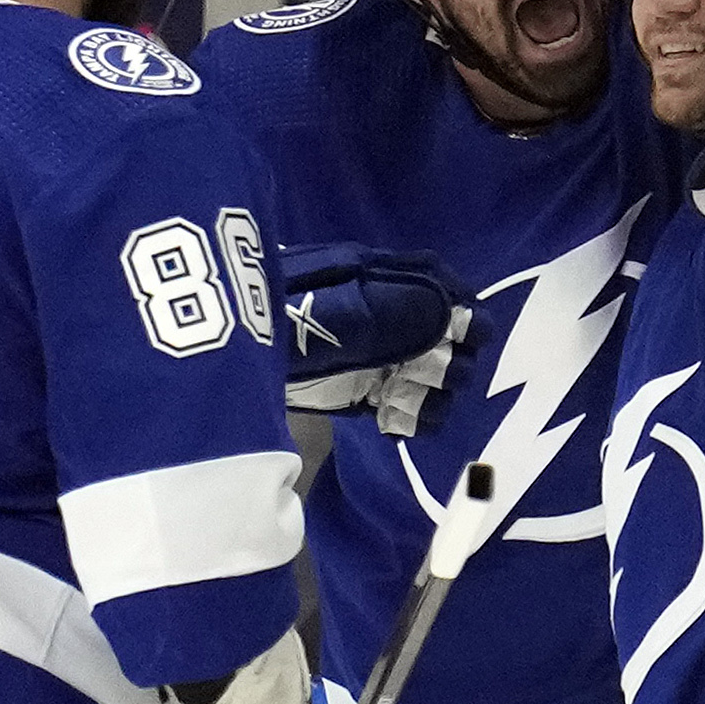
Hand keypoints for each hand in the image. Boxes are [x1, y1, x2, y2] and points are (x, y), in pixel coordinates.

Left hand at [276, 243, 480, 433]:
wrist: (238, 349)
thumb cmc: (288, 314)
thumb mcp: (341, 304)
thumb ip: (398, 310)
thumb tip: (449, 316)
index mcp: (394, 281)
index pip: (453, 295)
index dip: (466, 319)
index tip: (464, 340)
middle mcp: (397, 319)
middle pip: (454, 344)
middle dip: (446, 363)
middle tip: (417, 373)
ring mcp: (384, 358)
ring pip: (438, 381)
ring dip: (431, 395)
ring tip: (398, 399)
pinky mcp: (367, 393)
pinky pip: (410, 410)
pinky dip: (411, 420)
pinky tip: (390, 422)